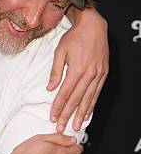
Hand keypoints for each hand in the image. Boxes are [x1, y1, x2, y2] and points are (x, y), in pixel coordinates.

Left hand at [48, 7, 108, 131]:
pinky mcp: (103, 73)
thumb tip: (50, 88)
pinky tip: (88, 113)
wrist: (93, 26)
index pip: (64, 94)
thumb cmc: (75, 37)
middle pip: (76, 100)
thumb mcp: (60, 52)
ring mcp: (98, 74)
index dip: (58, 107)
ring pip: (88, 99)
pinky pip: (97, 92)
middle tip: (62, 128)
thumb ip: (55, 72)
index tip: (53, 117)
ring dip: (81, 114)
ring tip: (76, 126)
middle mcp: (89, 74)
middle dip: (68, 115)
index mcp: (76, 69)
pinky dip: (92, 104)